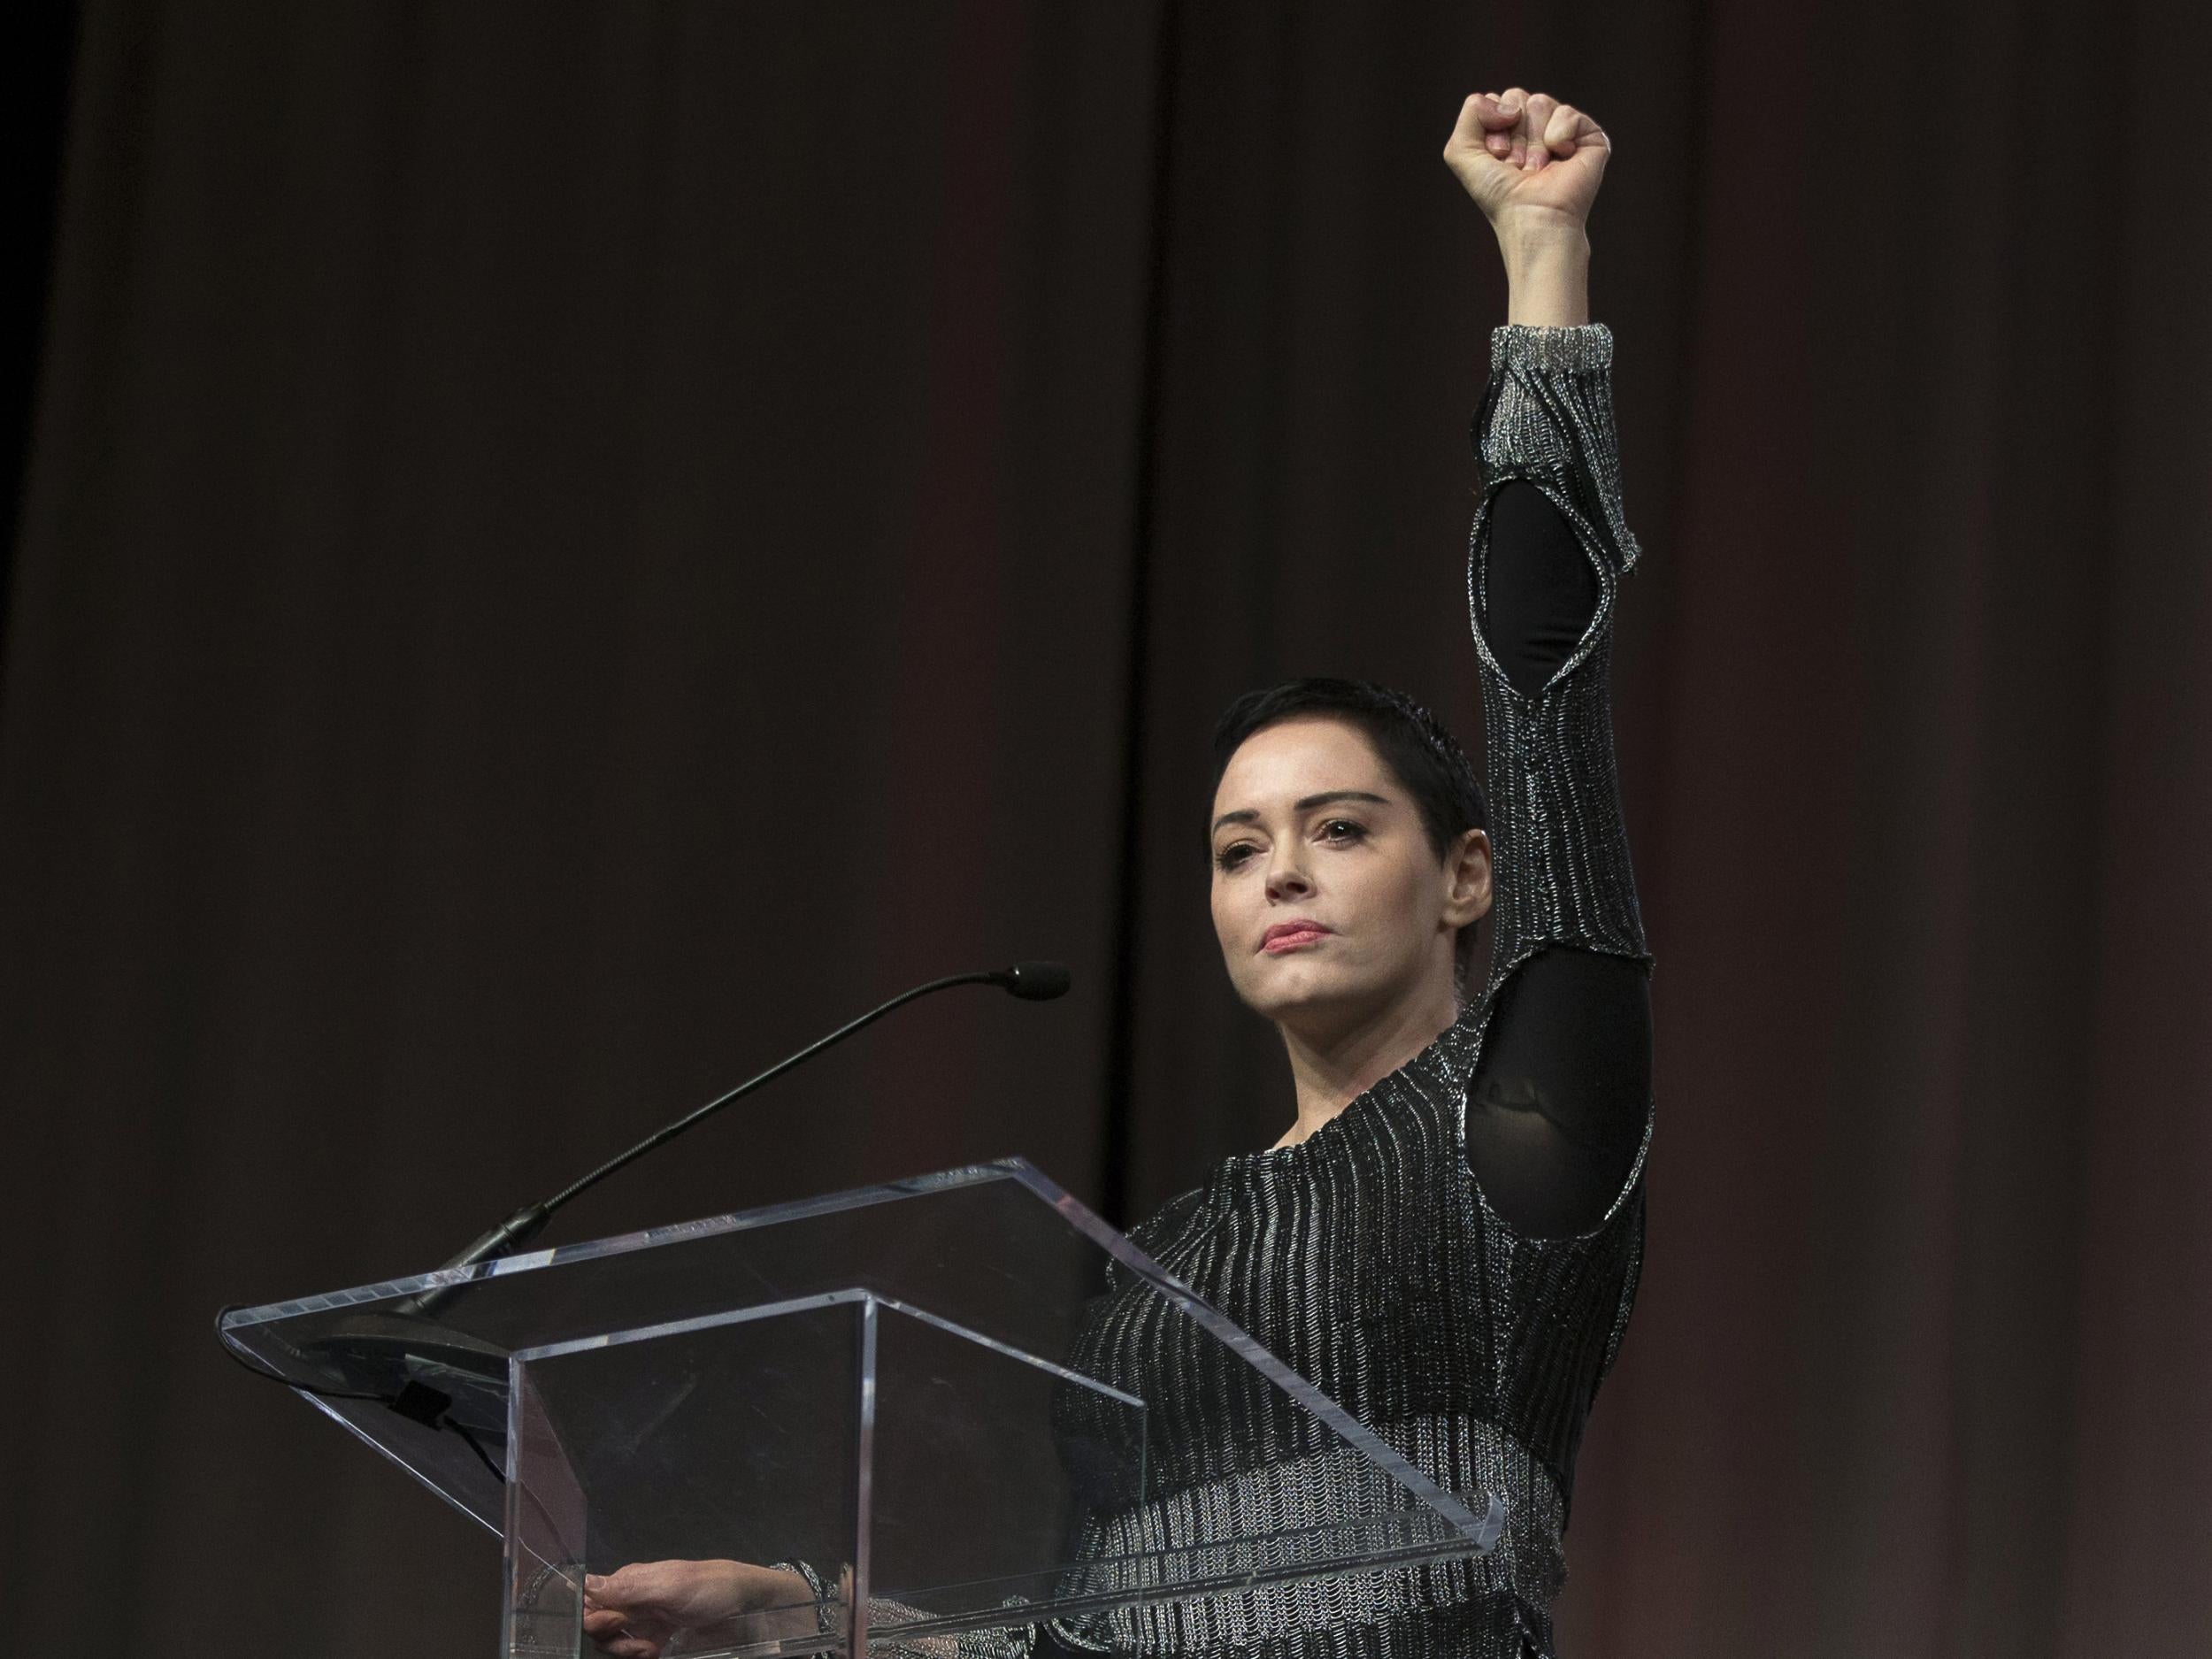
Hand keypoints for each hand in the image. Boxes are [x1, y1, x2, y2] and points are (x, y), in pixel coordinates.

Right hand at [582, 1559, 818, 1658]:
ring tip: (650, 1649)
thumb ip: (629, 1589)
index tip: (617, 1627)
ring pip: (615, 1641)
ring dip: (627, 1650)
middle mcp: (631, 1598)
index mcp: (629, 1580)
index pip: (591, 1601)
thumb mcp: (669, 1587)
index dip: (595, 1619)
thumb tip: (585, 1583)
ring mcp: (644, 1616)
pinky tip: (656, 1650)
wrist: (742, 1600)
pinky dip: (640, 1653)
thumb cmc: (707, 1588)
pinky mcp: (656, 1633)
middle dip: (613, 1640)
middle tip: (640, 1644)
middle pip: (599, 1627)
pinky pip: (634, 1648)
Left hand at [1442, 88, 1610, 237]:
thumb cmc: (1499, 194)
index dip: (1492, 130)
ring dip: (1532, 142)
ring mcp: (1563, 130)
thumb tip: (1511, 104)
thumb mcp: (1461, 152)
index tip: (1497, 161)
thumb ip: (1470, 112)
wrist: (1532, 217)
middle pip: (1517, 97)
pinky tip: (1561, 158)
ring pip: (1539, 103)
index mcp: (1508, 129)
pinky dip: (1558, 136)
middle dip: (1512, 135)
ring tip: (1537, 169)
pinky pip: (1567, 112)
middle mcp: (1535, 127)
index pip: (1497, 100)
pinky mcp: (1589, 135)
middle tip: (1518, 167)